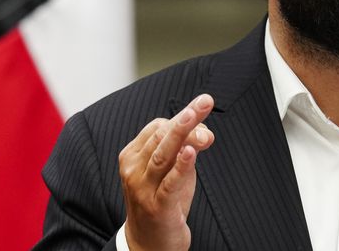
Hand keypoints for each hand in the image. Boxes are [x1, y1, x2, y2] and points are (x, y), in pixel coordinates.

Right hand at [118, 94, 215, 250]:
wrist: (149, 244)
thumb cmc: (161, 201)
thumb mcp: (172, 170)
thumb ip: (186, 148)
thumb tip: (204, 130)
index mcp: (132, 156)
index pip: (157, 127)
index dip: (182, 118)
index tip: (203, 110)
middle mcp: (133, 170)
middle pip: (160, 137)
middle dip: (185, 119)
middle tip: (205, 102)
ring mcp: (142, 189)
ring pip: (162, 155)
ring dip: (182, 133)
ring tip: (196, 117)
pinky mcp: (157, 208)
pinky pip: (169, 183)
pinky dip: (180, 166)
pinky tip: (191, 152)